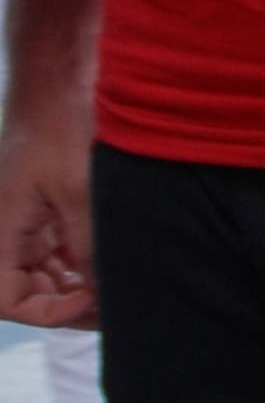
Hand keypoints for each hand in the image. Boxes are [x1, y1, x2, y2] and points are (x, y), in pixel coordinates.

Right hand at [0, 93, 93, 328]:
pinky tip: (109, 267)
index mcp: (0, 235)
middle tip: (113, 306)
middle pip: (25, 293)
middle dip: (66, 305)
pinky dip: (78, 266)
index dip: (47, 312)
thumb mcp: (80, 193)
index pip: (8, 301)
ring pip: (42, 277)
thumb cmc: (59, 132)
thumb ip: (86, 246)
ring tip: (116, 290)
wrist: (57, 90)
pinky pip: (53, 255)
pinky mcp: (41, 215)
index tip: (89, 301)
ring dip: (74, 288)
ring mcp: (22, 226)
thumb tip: (100, 293)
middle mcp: (4, 235)